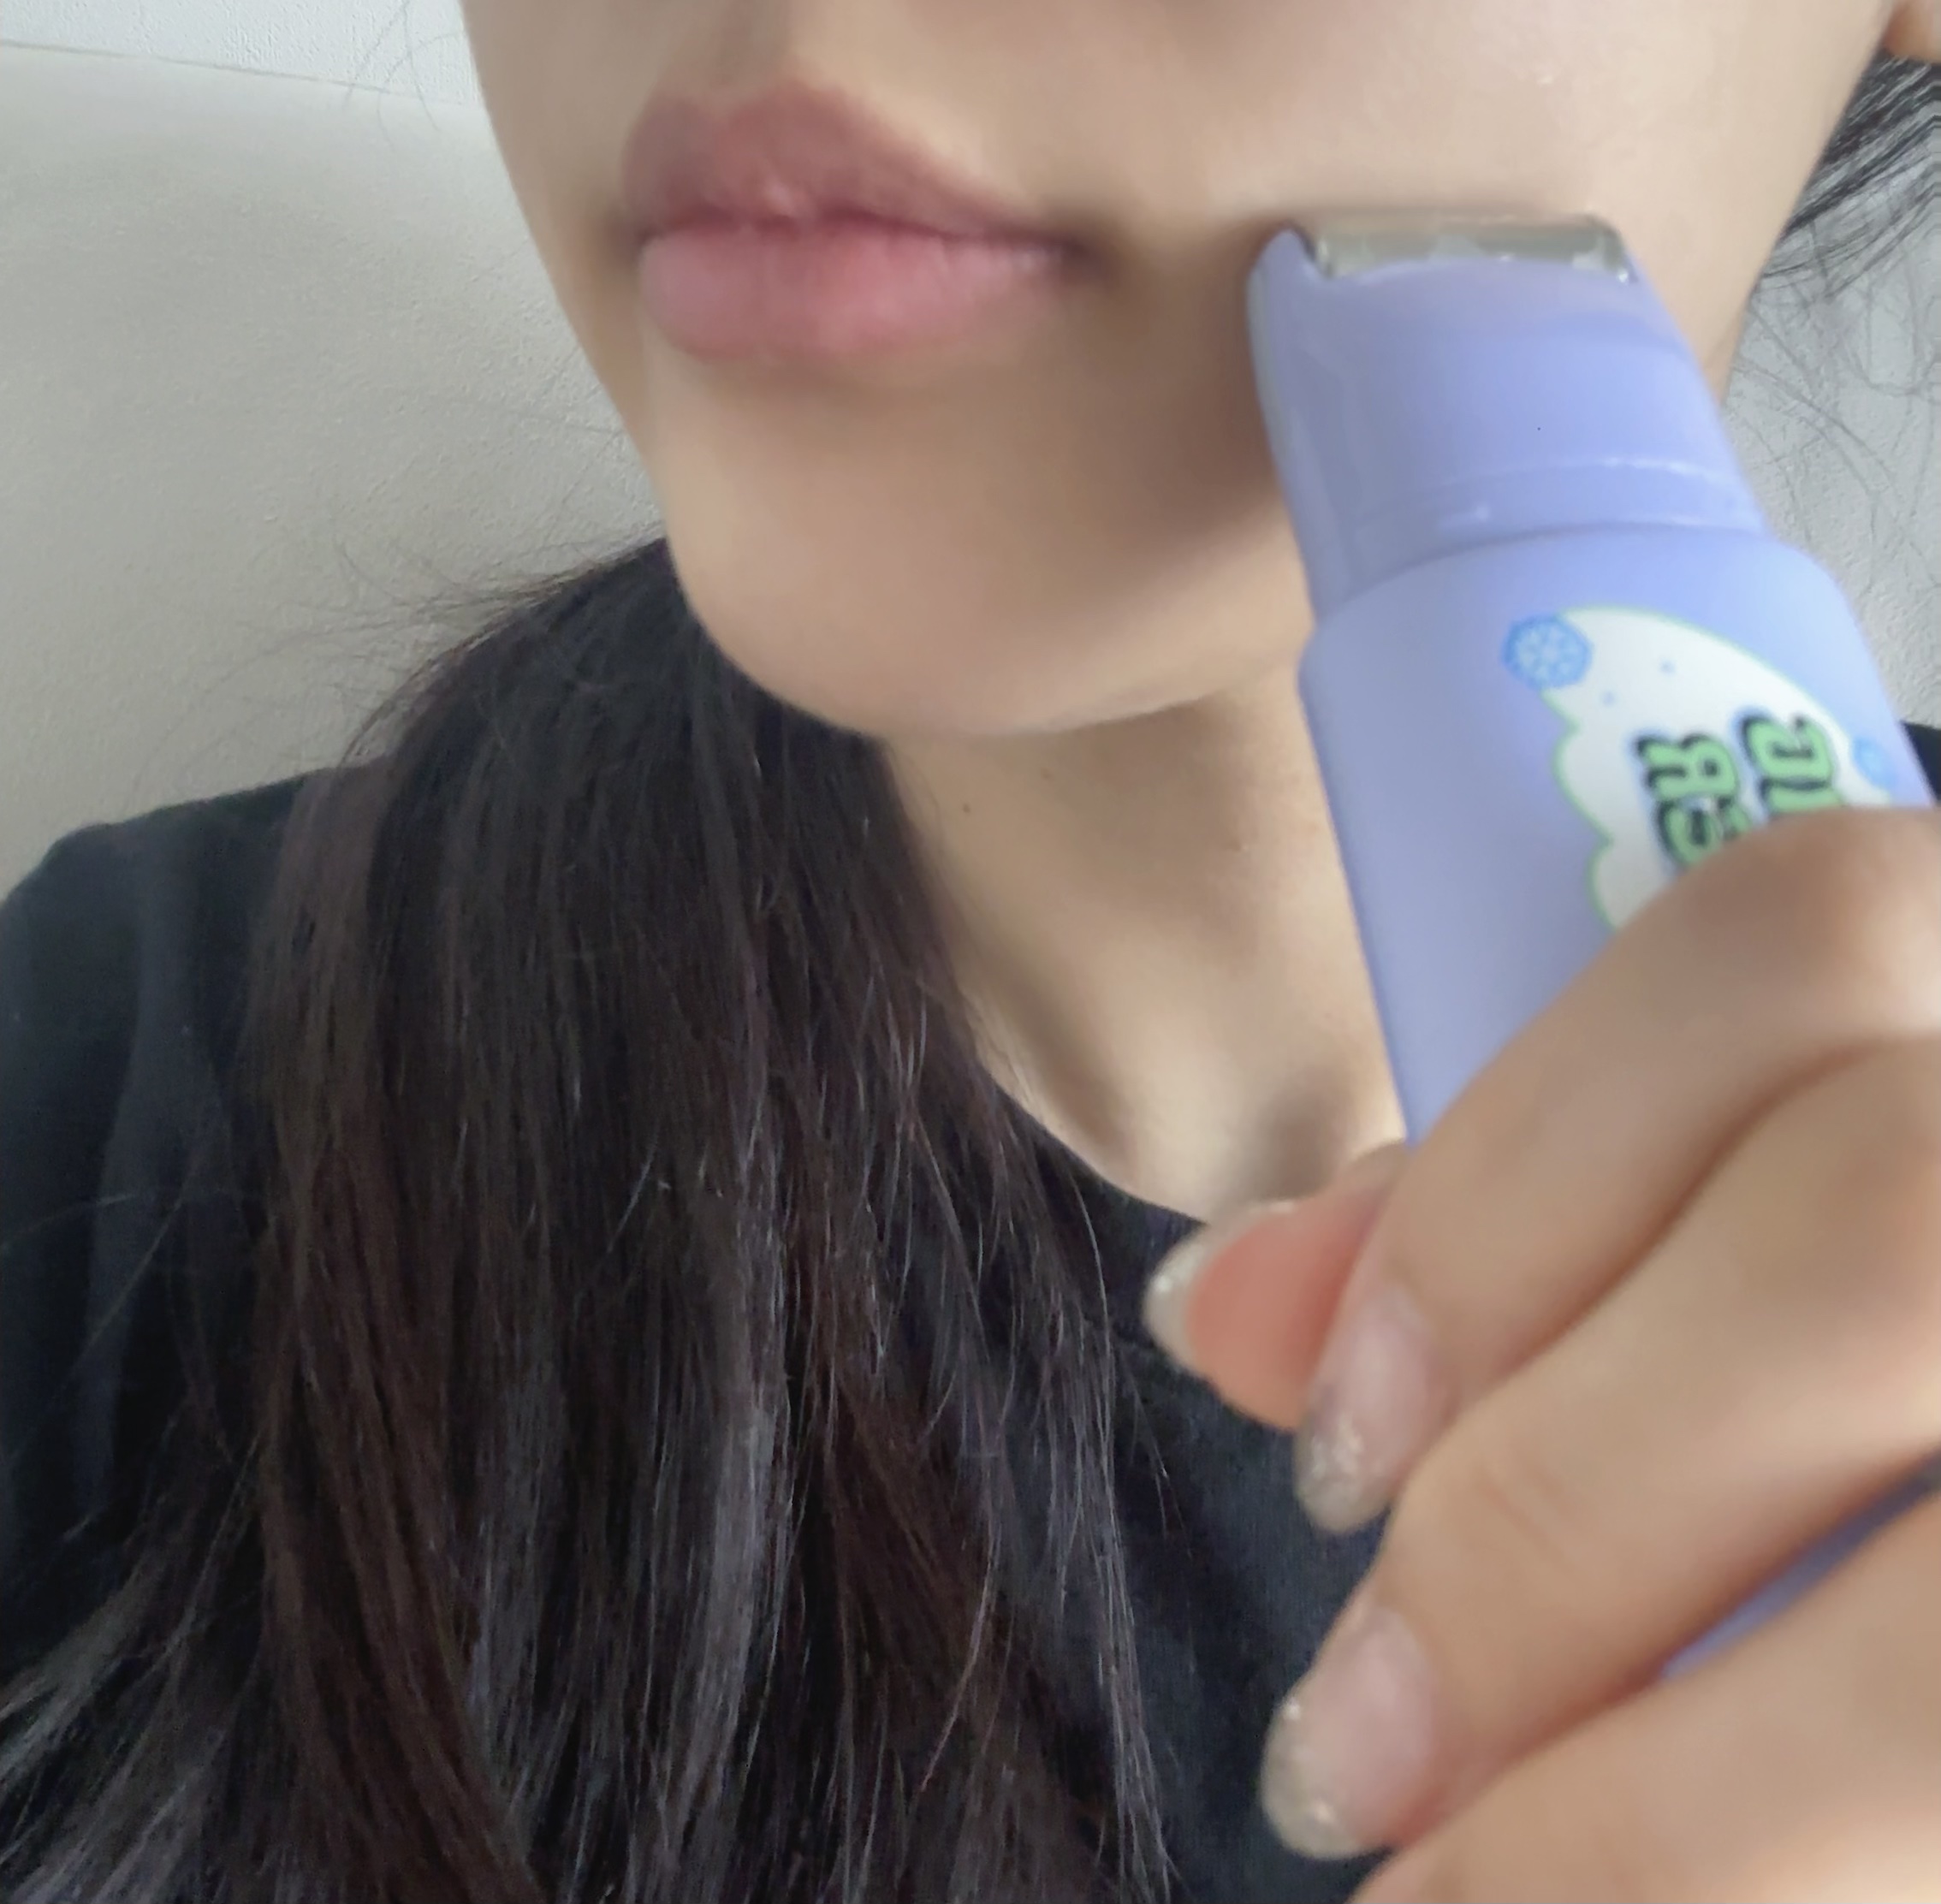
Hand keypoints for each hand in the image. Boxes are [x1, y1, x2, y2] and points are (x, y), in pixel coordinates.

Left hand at [1141, 804, 1940, 1900]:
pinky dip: (1780, 1882)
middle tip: (1347, 1746)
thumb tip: (1212, 1307)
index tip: (1327, 1446)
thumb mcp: (1714, 1221)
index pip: (1792, 943)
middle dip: (1557, 1519)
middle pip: (1878, 1240)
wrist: (1932, 1424)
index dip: (1512, 1191)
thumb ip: (1494, 1235)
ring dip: (1658, 1812)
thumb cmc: (1849, 1356)